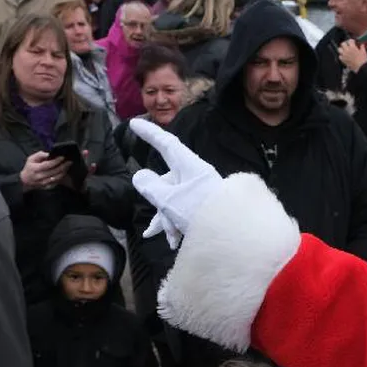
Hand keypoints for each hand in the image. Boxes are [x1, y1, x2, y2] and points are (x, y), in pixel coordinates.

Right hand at [20, 152, 73, 190]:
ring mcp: (44, 183)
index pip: (48, 164)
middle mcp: (40, 177)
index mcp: (36, 169)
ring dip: (64, 172)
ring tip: (68, 166)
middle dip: (63, 166)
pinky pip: (56, 182)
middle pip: (54, 171)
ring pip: (57, 177)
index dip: (56, 161)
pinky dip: (61, 177)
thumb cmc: (29, 168)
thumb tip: (49, 154)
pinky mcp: (47, 187)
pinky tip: (64, 172)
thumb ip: (40, 155)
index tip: (62, 157)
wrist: (25, 181)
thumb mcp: (31, 159)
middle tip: (69, 161)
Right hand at [129, 118, 222, 247]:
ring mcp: (200, 192)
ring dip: (166, 220)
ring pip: (173, 200)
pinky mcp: (204, 207)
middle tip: (152, 225)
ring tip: (159, 237)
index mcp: (188, 166)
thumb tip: (139, 176)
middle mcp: (195, 176)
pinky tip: (174, 242)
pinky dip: (176, 225)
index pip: (165, 143)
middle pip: (166, 183)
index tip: (134, 124)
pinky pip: (184, 211)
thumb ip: (151, 188)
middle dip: (158, 204)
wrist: (232, 234)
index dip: (149, 133)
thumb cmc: (201, 212)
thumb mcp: (170, 201)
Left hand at [337, 38, 366, 72]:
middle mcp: (347, 50)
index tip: (352, 42)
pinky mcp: (343, 60)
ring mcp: (345, 55)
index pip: (349, 40)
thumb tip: (361, 45)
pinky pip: (339, 56)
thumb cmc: (362, 60)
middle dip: (345, 44)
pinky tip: (344, 56)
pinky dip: (341, 56)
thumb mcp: (363, 51)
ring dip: (341, 49)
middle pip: (342, 44)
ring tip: (344, 50)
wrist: (361, 67)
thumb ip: (362, 47)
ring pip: (339, 49)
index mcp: (352, 47)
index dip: (351, 41)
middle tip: (347, 45)